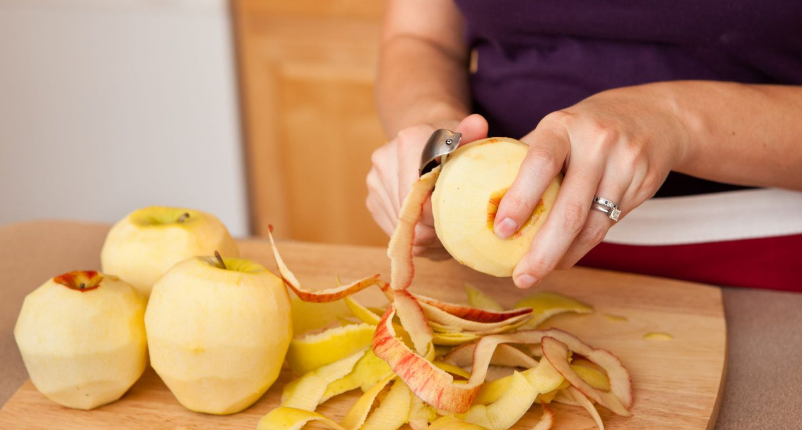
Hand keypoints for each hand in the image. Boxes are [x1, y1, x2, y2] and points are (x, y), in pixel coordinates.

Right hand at [366, 114, 487, 258]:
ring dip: (424, 234)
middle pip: (411, 215)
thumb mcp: (467, 138)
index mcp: (409, 142)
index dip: (443, 214)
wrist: (426, 141)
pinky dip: (413, 234)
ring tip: (444, 226)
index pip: (423, 194)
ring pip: (402, 227)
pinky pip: (393, 229)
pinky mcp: (372, 200)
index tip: (460, 219)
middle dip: (434, 228)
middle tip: (456, 228)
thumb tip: (478, 123)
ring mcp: (375, 181)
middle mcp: (384, 160)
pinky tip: (428, 225)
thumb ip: (472, 134)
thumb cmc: (452, 144)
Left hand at [493, 85, 689, 287]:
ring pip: (592, 226)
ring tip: (537, 273)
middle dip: (542, 251)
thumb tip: (482, 198)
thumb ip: (524, 158)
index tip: (500, 230)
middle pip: (570, 208)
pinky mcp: (643, 185)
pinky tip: (563, 257)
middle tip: (519, 277)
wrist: (655, 116)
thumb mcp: (556, 128)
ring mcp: (625, 164)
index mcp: (563, 126)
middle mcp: (597, 143)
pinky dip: (582, 247)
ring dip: (562, 256)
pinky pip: (607, 226)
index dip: (520, 199)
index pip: (540, 164)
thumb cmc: (585, 127)